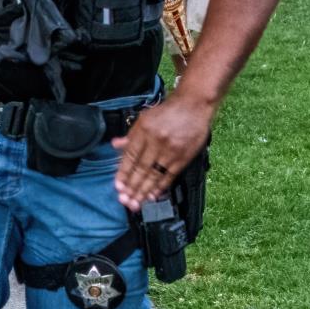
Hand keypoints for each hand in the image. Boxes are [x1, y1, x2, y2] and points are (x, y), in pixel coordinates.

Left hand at [112, 96, 213, 211]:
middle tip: (125, 201)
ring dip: (144, 191)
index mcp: (144, 132)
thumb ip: (131, 135)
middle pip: (141, 169)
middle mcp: (156, 142)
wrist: (194, 105)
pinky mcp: (184, 157)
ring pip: (154, 175)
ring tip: (136, 203)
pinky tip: (152, 196)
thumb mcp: (144, 118)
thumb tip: (115, 145)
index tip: (118, 187)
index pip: (130, 157)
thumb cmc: (167, 111)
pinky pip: (170, 175)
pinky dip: (160, 187)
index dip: (123, 174)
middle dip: (132, 187)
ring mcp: (171, 151)